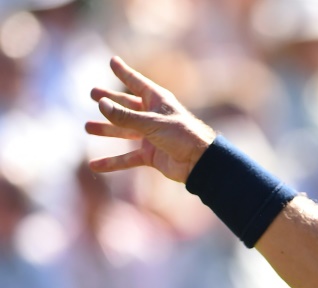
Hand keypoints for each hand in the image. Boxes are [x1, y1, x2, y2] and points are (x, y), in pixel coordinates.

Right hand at [85, 56, 215, 182]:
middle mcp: (153, 117)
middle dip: (110, 100)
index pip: (137, 83)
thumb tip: (101, 104)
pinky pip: (127, 158)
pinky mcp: (151, 155)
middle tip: (93, 93)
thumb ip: (125, 116)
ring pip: (124, 131)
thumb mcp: (151, 123)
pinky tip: (95, 165)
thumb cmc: (182, 136)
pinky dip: (112, 162)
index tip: (112, 61)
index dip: (124, 73)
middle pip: (127, 106)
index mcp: (158, 101)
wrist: (200, 162)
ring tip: (88, 126)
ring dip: (107, 129)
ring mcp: (151, 137)